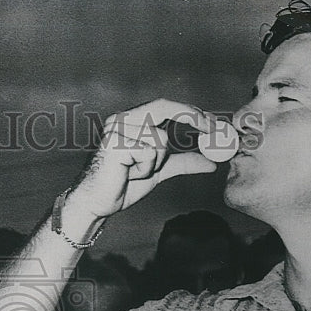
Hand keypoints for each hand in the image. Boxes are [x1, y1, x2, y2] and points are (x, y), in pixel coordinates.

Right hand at [69, 99, 219, 218]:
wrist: (95, 204)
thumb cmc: (121, 185)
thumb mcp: (158, 171)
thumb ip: (182, 162)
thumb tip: (211, 162)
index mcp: (131, 120)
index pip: (166, 106)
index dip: (191, 113)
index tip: (215, 124)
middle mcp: (122, 119)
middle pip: (165, 106)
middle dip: (193, 117)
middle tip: (214, 131)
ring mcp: (117, 129)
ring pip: (160, 138)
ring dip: (155, 163)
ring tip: (135, 173)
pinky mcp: (115, 142)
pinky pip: (149, 153)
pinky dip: (145, 169)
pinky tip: (128, 174)